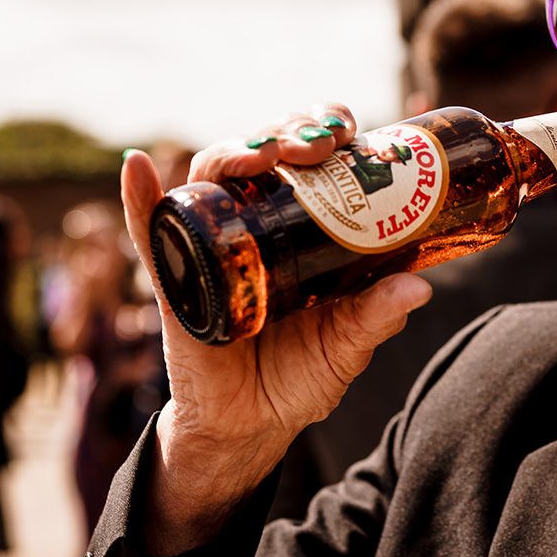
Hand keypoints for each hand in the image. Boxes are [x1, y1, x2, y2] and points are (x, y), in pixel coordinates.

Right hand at [121, 104, 430, 552]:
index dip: (323, 130)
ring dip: (235, 151)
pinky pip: (149, 233)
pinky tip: (136, 169)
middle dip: (289, 133)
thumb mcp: (347, 345)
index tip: (351, 130)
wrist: (250, 426)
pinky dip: (140, 198)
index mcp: (297, 228)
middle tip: (320, 144)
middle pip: (261, 155)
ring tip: (265, 152)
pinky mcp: (174, 280)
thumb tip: (420, 287)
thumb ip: (378, 316)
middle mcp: (251, 226)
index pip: (306, 159)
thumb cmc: (298, 377)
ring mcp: (209, 246)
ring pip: (211, 178)